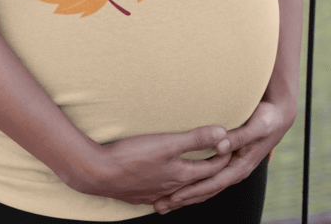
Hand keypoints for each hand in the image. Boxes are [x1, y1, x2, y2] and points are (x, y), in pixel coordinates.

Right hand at [64, 125, 233, 205]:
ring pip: (181, 193)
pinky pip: (163, 197)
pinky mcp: (140, 195)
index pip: (211, 169)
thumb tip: (223, 133)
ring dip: (193, 186)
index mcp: (181, 175)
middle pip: (199, 183)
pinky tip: (167, 193)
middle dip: (212, 174)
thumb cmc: (133, 157)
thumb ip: (195, 138)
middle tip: (222, 162)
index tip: (231, 145)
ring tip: (199, 180)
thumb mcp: (167, 143)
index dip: (223, 157)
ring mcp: (155, 194)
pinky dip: (172, 193)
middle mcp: (172, 188)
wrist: (99, 174)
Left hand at [151, 99, 297, 212]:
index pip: (211, 184)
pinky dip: (194, 185)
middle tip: (161, 205)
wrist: (278, 117)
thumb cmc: (267, 120)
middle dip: (184, 199)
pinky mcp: (228, 162)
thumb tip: (219, 144)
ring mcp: (231, 168)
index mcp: (240, 166)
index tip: (173, 197)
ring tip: (165, 202)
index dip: (192, 191)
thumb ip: (238, 136)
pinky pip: (209, 178)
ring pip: (206, 187)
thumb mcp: (255, 126)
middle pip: (206, 190)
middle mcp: (235, 171)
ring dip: (186, 195)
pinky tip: (181, 186)